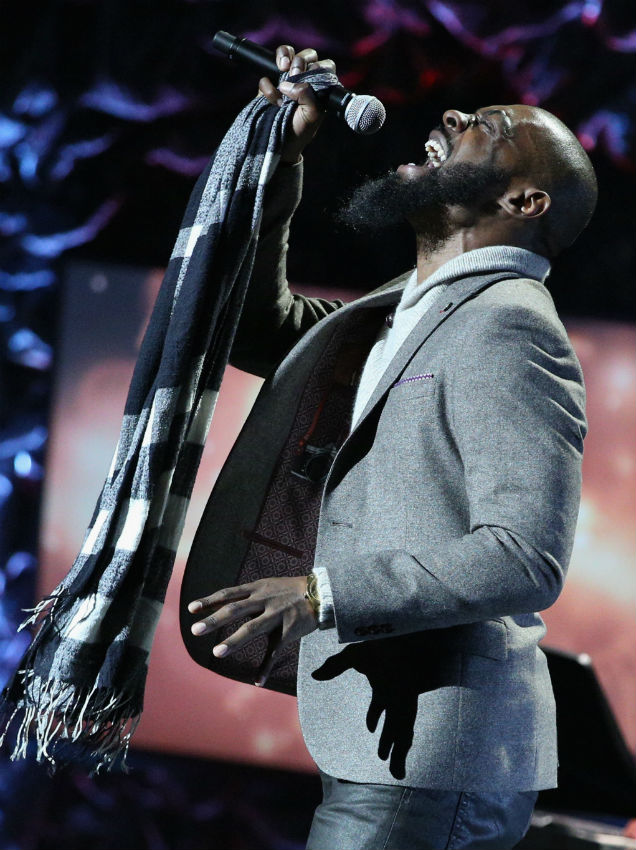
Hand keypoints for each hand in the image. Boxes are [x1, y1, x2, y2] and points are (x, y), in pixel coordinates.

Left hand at [188, 576, 317, 685]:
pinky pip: (275, 651)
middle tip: (195, 630)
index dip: (209, 600)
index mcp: (256, 589)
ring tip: (217, 652)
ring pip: (252, 629)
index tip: (191, 609)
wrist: (320, 593)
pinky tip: (257, 682)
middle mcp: (264, 600)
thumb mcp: (267, 586)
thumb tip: (224, 601)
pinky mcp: (288, 630)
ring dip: (234, 641)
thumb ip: (247, 595)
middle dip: (214, 620)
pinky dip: (266, 668)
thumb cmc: (288, 590)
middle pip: (235, 610)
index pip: (228, 594)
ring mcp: (276, 615)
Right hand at [258, 45, 335, 163]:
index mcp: (321, 86)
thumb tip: (288, 83)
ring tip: (282, 69)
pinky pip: (267, 71)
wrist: (281, 144)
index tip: (309, 75)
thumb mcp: (312, 115)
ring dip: (284, 57)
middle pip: (307, 54)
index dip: (318, 66)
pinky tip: (272, 99)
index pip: (325, 65)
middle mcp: (305, 79)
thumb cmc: (301, 130)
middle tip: (294, 75)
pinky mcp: (270, 83)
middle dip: (300, 61)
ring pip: (287, 53)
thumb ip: (308, 96)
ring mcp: (287, 79)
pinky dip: (268, 84)